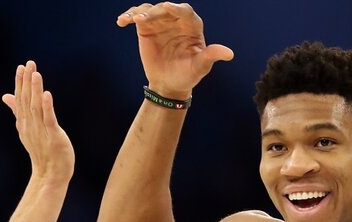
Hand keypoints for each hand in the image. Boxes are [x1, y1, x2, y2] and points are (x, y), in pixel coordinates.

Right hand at [2, 61, 74, 183]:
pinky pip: (49, 120)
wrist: (50, 174)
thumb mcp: (26, 128)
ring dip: (35, 90)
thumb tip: (6, 95)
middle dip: (27, 82)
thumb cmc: (41, 150)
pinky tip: (47, 94)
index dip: (20, 83)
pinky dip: (47, 107)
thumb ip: (17, 110)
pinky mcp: (53, 137)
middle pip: (27, 100)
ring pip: (36, 107)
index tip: (21, 67)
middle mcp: (30, 125)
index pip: (21, 99)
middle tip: (28, 64)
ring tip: (36, 74)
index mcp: (24, 122)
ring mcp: (41, 131)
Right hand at [117, 3, 233, 98]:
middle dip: (155, 11)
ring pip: (149, 9)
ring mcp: (160, 22)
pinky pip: (136, 16)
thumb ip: (211, 57)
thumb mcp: (200, 67)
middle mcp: (176, 20)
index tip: (168, 7)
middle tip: (144, 18)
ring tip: (133, 20)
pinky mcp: (146, 27)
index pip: (185, 12)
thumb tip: (229, 54)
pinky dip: (129, 16)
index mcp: (192, 26)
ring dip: (140, 12)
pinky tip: (121, 22)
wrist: (169, 84)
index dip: (177, 8)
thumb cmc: (188, 75)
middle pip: (165, 8)